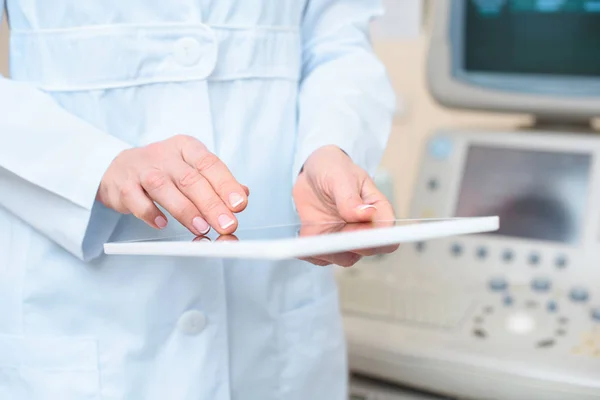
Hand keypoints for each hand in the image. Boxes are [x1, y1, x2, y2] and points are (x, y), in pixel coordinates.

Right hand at [97, 135, 248, 235]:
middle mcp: (165, 155)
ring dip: (185, 211)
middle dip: (211, 204)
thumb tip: (242, 196)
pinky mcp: (124, 186)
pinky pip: (137, 201)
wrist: (119, 167)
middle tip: (226, 224)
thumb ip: (217, 182)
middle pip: (191, 179)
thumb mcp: (191, 167)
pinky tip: (163, 224)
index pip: (210, 164)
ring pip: (164, 188)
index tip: (240, 204)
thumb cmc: (164, 169)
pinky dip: (150, 213)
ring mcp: (142, 169)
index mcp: (186, 147)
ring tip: (202, 228)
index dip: (226, 184)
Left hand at [292, 145, 396, 266]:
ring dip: (328, 251)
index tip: (357, 233)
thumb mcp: (340, 176)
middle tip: (331, 235)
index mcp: (377, 209)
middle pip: (367, 250)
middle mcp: (364, 227)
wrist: (312, 172)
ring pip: (344, 258)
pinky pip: (320, 257)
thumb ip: (351, 197)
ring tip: (312, 234)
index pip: (388, 234)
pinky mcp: (326, 243)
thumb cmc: (333, 168)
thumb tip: (366, 214)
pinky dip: (310, 252)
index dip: (377, 240)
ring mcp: (345, 237)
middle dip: (350, 246)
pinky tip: (301, 239)